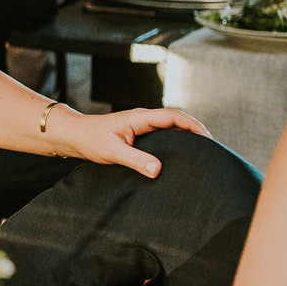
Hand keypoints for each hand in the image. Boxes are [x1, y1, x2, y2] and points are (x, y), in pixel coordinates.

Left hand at [47, 105, 206, 177]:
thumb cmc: (90, 140)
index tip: (209, 139)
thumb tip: (157, 169)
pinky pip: (163, 136)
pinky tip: (179, 157)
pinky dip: (175, 143)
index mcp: (140, 118)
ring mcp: (142, 127)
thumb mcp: (112, 152)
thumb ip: (135, 160)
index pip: (174, 116)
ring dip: (186, 138)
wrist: (74, 136)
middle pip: (177, 121)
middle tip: (213, 150)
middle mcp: (144, 119)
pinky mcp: (139, 135)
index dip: (194, 125)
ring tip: (202, 154)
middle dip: (196, 132)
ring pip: (171, 129)